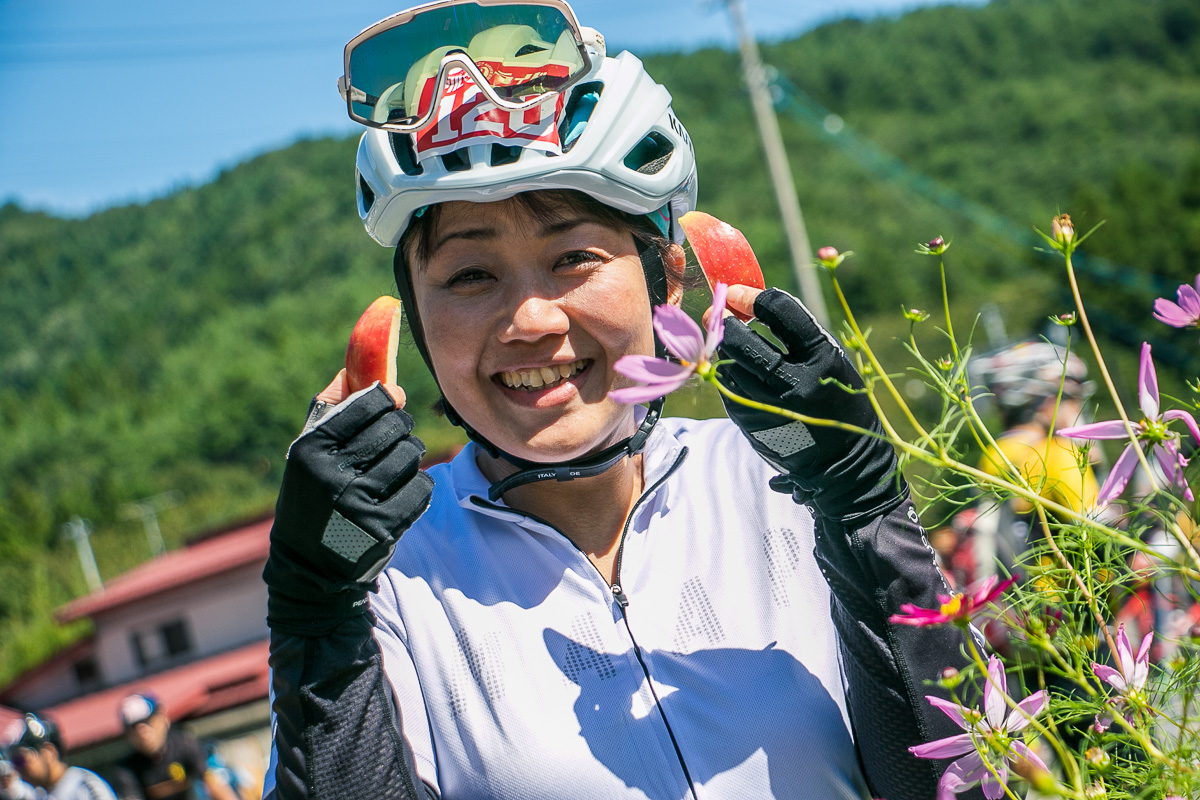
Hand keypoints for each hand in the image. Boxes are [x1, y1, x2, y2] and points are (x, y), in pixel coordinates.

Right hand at [263, 378, 433, 634]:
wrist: (309, 568)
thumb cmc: (312, 497)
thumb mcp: (307, 453)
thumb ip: (329, 409)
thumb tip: (357, 369)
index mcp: (311, 449)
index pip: (367, 402)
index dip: (387, 398)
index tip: (391, 401)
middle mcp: (332, 474)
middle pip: (395, 427)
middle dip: (401, 428)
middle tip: (395, 438)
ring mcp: (358, 503)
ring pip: (412, 455)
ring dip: (411, 457)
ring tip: (395, 467)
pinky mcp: (383, 528)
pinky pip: (422, 487)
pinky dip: (418, 486)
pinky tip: (402, 492)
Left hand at [715, 287, 904, 522]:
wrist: (844, 462)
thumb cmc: (837, 399)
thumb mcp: (831, 361)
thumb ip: (796, 335)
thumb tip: (747, 304)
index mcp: (822, 359)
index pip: (781, 313)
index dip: (754, 297)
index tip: (740, 292)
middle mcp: (794, 382)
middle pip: (742, 340)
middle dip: (726, 320)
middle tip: (723, 312)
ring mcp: (767, 405)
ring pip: (727, 362)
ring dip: (724, 345)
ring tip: (731, 339)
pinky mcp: (749, 420)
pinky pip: (726, 385)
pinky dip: (728, 370)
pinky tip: (738, 368)